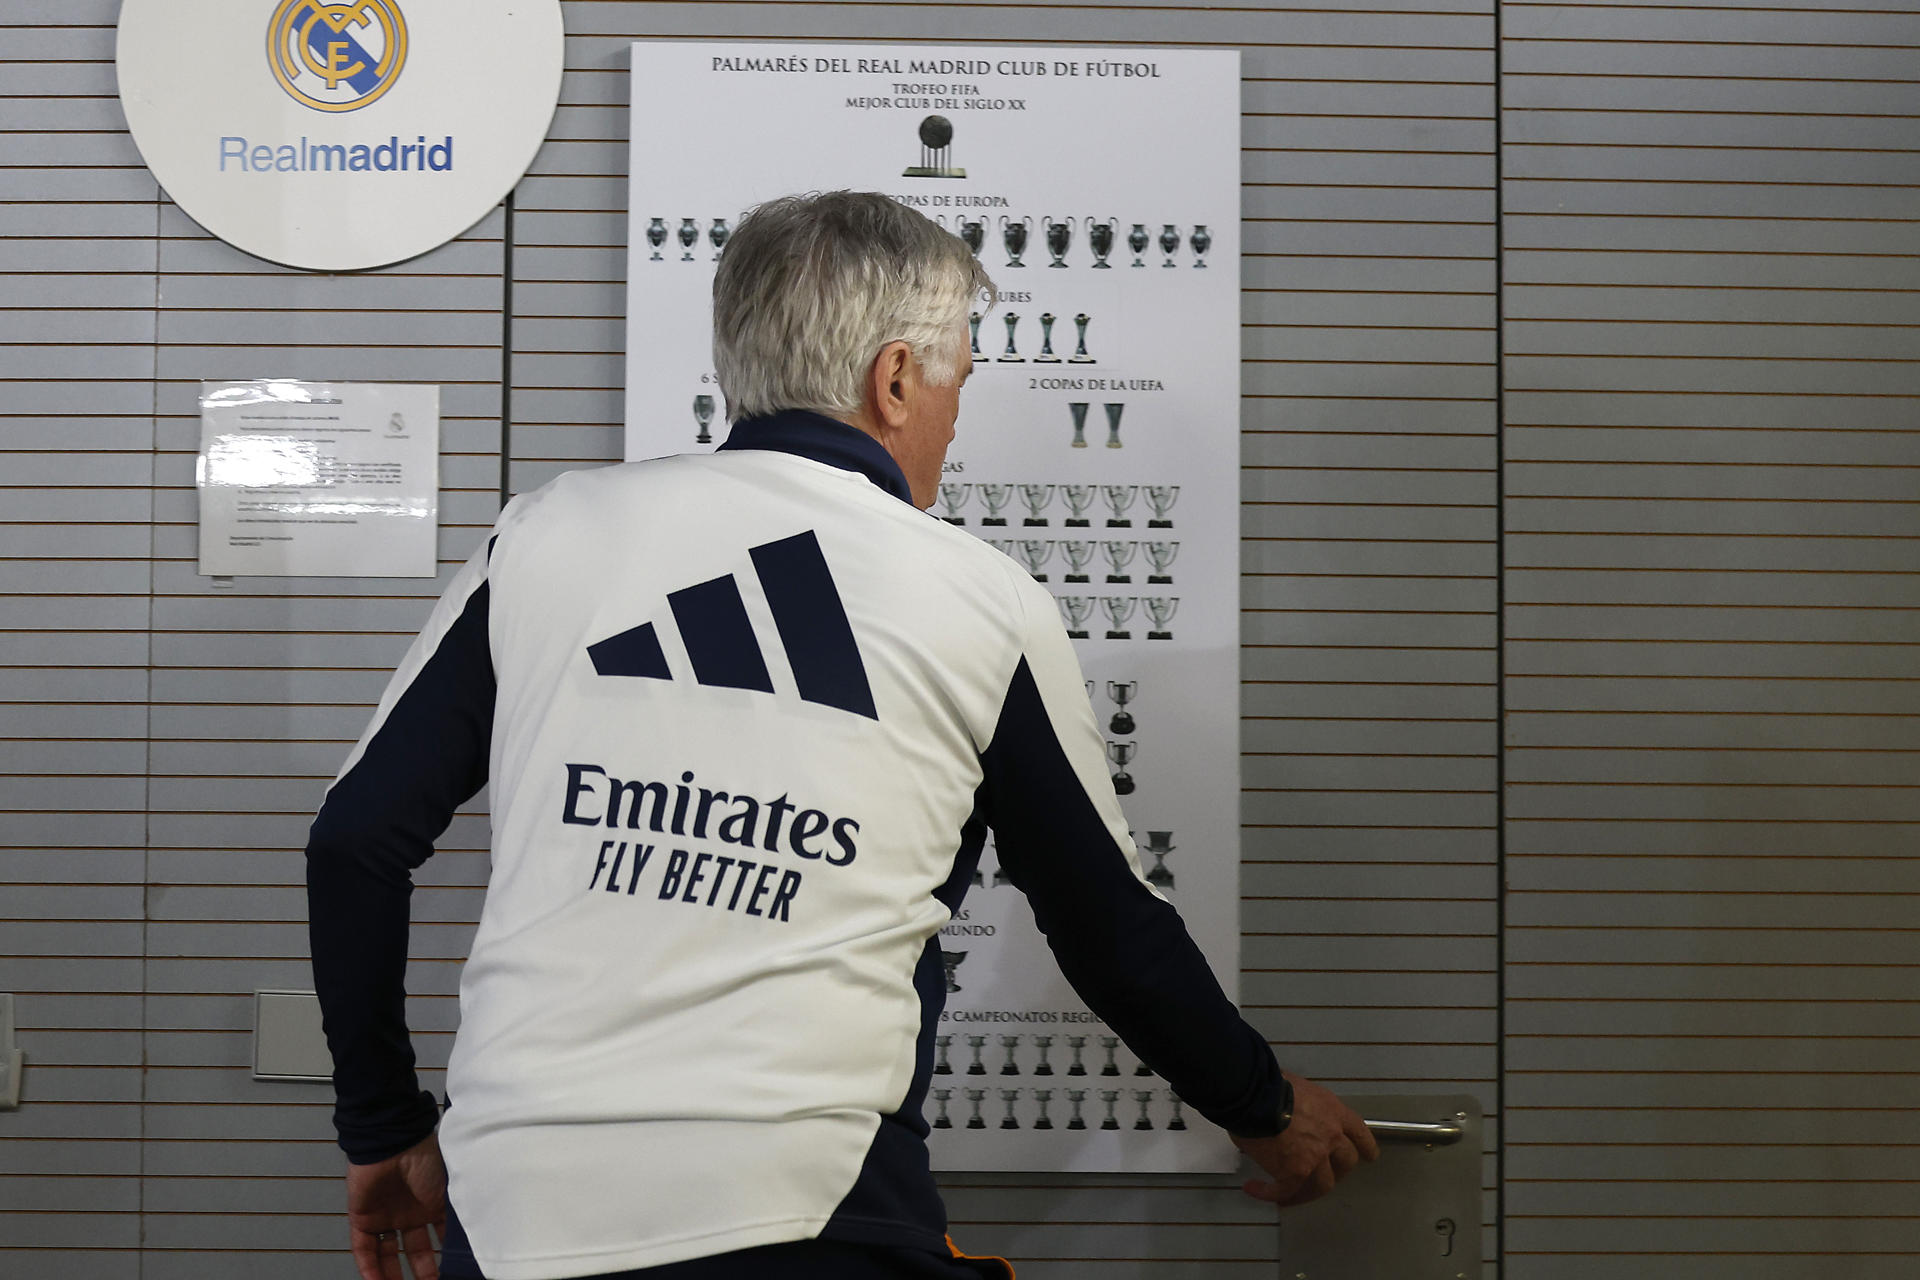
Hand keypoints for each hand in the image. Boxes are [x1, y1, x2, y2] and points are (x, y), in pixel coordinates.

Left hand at [346, 1130, 446, 1279]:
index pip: (439, 1238)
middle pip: (414, 1250)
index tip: (452, 1271)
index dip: (444, 1256)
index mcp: (432, 1204)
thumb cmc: (426, 1159)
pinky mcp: (363, 1218)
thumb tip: (470, 1240)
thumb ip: (456, 1216)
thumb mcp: (449, 1190)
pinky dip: (369, 1268)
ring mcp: (386, 1216)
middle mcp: (410, 1213)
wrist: (394, 1143)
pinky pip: (364, 1248)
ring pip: (388, 1254)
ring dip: (393, 1275)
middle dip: (422, 1271)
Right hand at [1231, 1072, 1378, 1205]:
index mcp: (1333, 1112)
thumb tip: (1287, 1115)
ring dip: (1306, 1191)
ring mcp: (1314, 1157)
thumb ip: (1303, 1106)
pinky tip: (1256, 1188)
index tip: (1368, 1156)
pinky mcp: (1293, 1173)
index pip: (1359, 1134)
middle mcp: (1330, 1136)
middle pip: (1346, 1163)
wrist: (1257, 1096)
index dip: (1366, 1148)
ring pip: (1322, 1185)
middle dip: (1337, 1172)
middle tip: (1323, 1176)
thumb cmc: (1271, 1085)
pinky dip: (1270, 1193)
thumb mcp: (1298, 1088)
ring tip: (1290, 1193)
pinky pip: (1285, 1191)